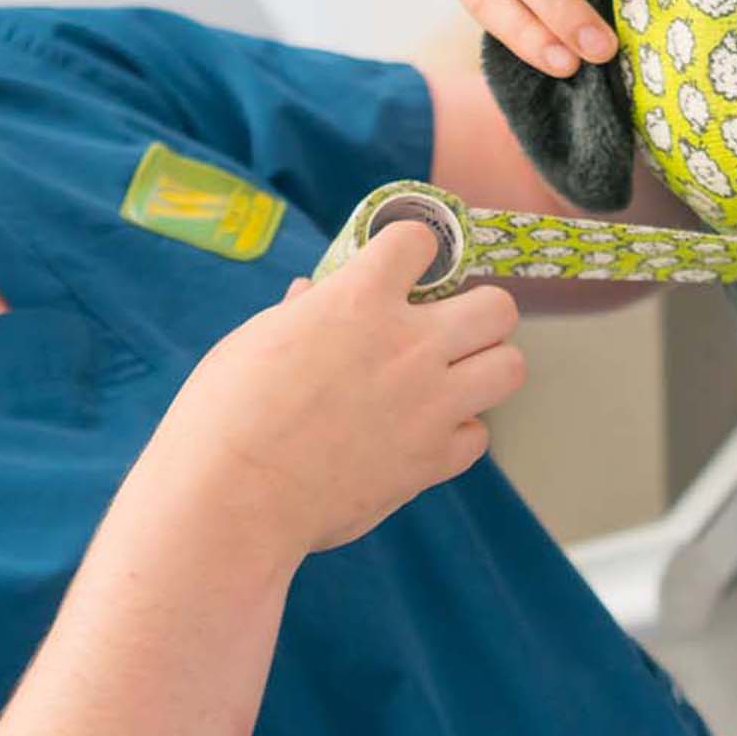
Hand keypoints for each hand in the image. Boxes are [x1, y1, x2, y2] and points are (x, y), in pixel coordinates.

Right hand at [149, 223, 524, 556]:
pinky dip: (458, 433)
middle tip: (445, 328)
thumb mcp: (255, 340)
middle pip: (496, 307)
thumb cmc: (226, 412)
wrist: (234, 496)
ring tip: (451, 376)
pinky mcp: (431, 460)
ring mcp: (429, 403)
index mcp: (358, 300)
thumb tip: (310, 295)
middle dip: (476, 312)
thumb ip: (300, 314)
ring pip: (510, 368)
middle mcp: (408, 344)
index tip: (404, 264)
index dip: (414, 248)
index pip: (419, 239)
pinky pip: (478, 436)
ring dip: (485, 367)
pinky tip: (426, 433)